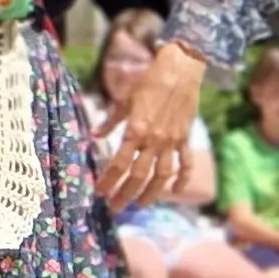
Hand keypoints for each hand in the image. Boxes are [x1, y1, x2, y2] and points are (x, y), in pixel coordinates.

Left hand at [99, 41, 210, 206]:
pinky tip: (175, 191)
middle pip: (138, 175)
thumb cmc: (149, 81)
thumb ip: (110, 120)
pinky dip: (181, 179)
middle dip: (124, 194)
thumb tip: (94, 135)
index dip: (108, 180)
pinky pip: (185, 164)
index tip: (100, 192)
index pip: (118, 163)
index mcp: (135, 130)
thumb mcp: (125, 100)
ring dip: (151, 193)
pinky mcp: (185, 138)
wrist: (180, 69)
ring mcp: (172, 141)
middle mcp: (154, 140)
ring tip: (140, 204)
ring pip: (161, 175)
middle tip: (115, 208)